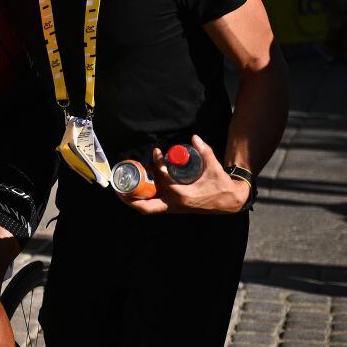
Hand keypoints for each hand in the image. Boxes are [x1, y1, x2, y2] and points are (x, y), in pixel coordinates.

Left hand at [120, 135, 249, 214]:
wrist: (228, 201)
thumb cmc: (221, 185)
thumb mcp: (214, 168)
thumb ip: (205, 151)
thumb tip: (194, 137)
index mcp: (183, 195)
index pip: (163, 179)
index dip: (157, 165)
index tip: (156, 153)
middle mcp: (174, 205)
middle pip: (146, 206)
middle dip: (130, 198)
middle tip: (118, 187)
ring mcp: (173, 208)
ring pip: (147, 208)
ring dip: (133, 200)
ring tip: (121, 189)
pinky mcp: (173, 208)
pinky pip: (153, 206)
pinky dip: (142, 199)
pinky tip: (135, 189)